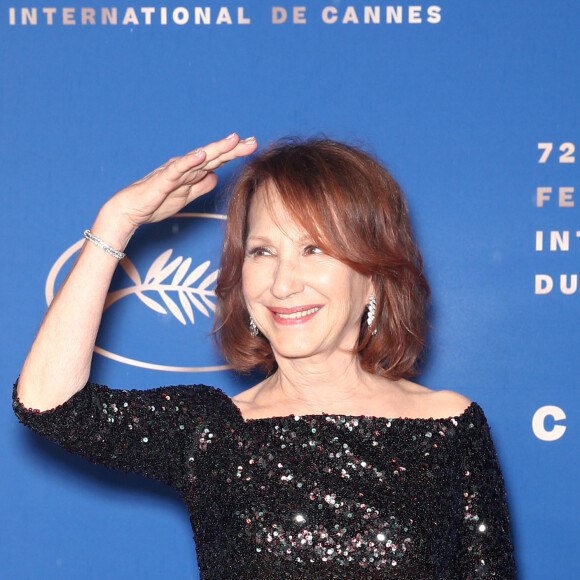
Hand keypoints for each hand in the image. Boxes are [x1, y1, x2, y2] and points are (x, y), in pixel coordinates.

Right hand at [98, 133, 256, 242]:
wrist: (131, 211)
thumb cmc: (156, 203)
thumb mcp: (186, 196)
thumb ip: (200, 186)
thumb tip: (215, 176)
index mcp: (191, 171)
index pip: (217, 160)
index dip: (234, 153)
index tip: (252, 146)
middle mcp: (185, 167)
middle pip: (213, 156)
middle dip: (232, 148)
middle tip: (252, 141)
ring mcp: (174, 171)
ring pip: (199, 158)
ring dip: (216, 149)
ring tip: (233, 140)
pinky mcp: (163, 180)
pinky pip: (178, 169)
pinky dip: (190, 161)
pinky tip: (202, 154)